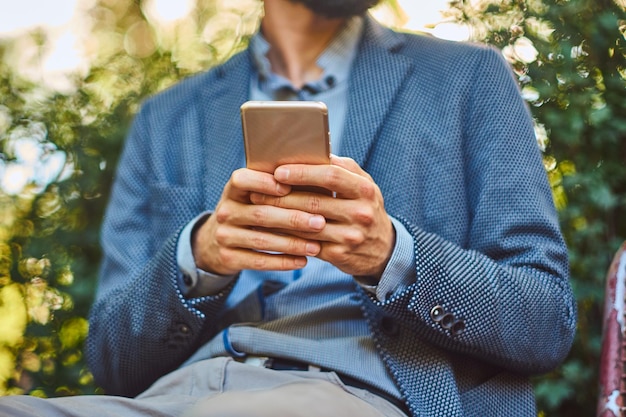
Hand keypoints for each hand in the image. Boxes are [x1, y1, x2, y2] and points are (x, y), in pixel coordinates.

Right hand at [191, 168, 326, 275]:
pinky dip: (283, 262)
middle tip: (320, 222)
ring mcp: (224, 236)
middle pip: (260, 214)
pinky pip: (259, 262)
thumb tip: (315, 178)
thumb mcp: (251, 196)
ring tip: (316, 246)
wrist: (216, 243)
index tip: (288, 187)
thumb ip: (274, 186)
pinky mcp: (228, 258)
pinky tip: (302, 261)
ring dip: (292, 244)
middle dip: (293, 219)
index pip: (241, 180)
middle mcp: (225, 212)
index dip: (263, 182)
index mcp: (233, 191)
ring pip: (262, 240)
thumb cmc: (248, 212)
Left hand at [249, 156, 394, 278]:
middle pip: (314, 201)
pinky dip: (287, 236)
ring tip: (259, 210)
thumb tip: (309, 149)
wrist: (383, 249)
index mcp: (365, 189)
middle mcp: (360, 212)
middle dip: (282, 196)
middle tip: (257, 192)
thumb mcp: (362, 185)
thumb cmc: (364, 207)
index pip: (331, 176)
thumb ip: (340, 168)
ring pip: (307, 225)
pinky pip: (307, 244)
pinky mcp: (340, 255)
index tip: (279, 172)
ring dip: (279, 218)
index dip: (303, 173)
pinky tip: (271, 230)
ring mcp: (351, 236)